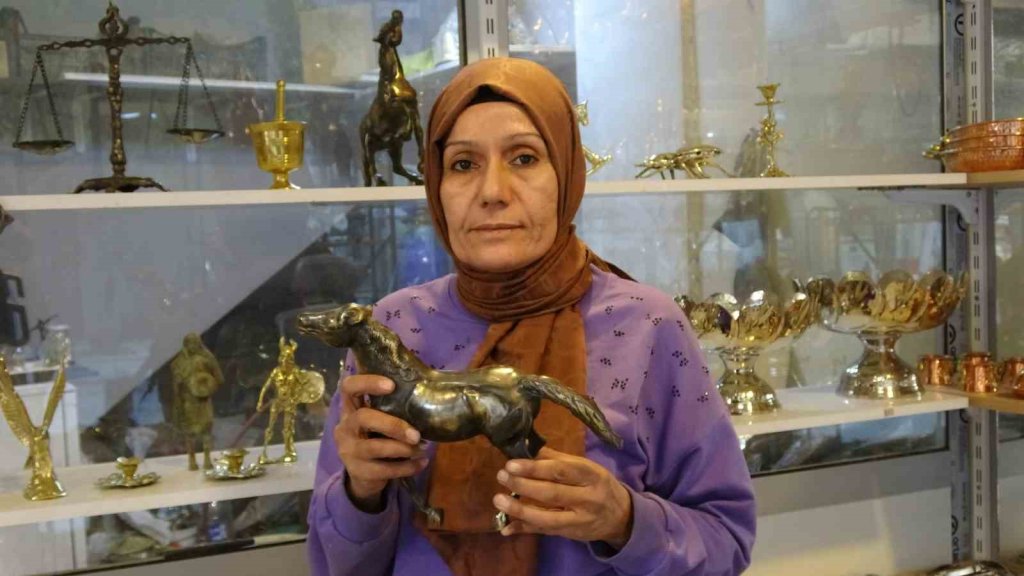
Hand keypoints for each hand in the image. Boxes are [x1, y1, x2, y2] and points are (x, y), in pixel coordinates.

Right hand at [335, 374, 426, 511]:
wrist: (363, 475)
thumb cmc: (376, 437)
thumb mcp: (379, 419)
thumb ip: (392, 407)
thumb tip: (428, 395)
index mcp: (350, 408)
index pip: (349, 387)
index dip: (367, 382)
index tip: (391, 385)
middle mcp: (345, 427)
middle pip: (363, 418)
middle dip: (393, 425)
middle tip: (416, 434)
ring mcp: (349, 451)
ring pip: (375, 448)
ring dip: (403, 448)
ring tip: (422, 448)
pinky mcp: (358, 472)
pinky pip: (385, 470)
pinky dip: (407, 467)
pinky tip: (422, 463)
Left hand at [493, 447, 632, 548]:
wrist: (621, 516)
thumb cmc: (598, 484)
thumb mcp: (586, 467)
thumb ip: (558, 459)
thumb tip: (529, 448)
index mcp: (591, 475)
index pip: (560, 471)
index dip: (535, 468)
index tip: (512, 464)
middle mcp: (587, 498)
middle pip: (552, 493)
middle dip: (524, 485)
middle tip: (502, 476)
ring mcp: (579, 519)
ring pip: (547, 517)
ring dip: (520, 510)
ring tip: (498, 500)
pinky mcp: (570, 534)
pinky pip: (544, 532)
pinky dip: (524, 529)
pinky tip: (505, 527)